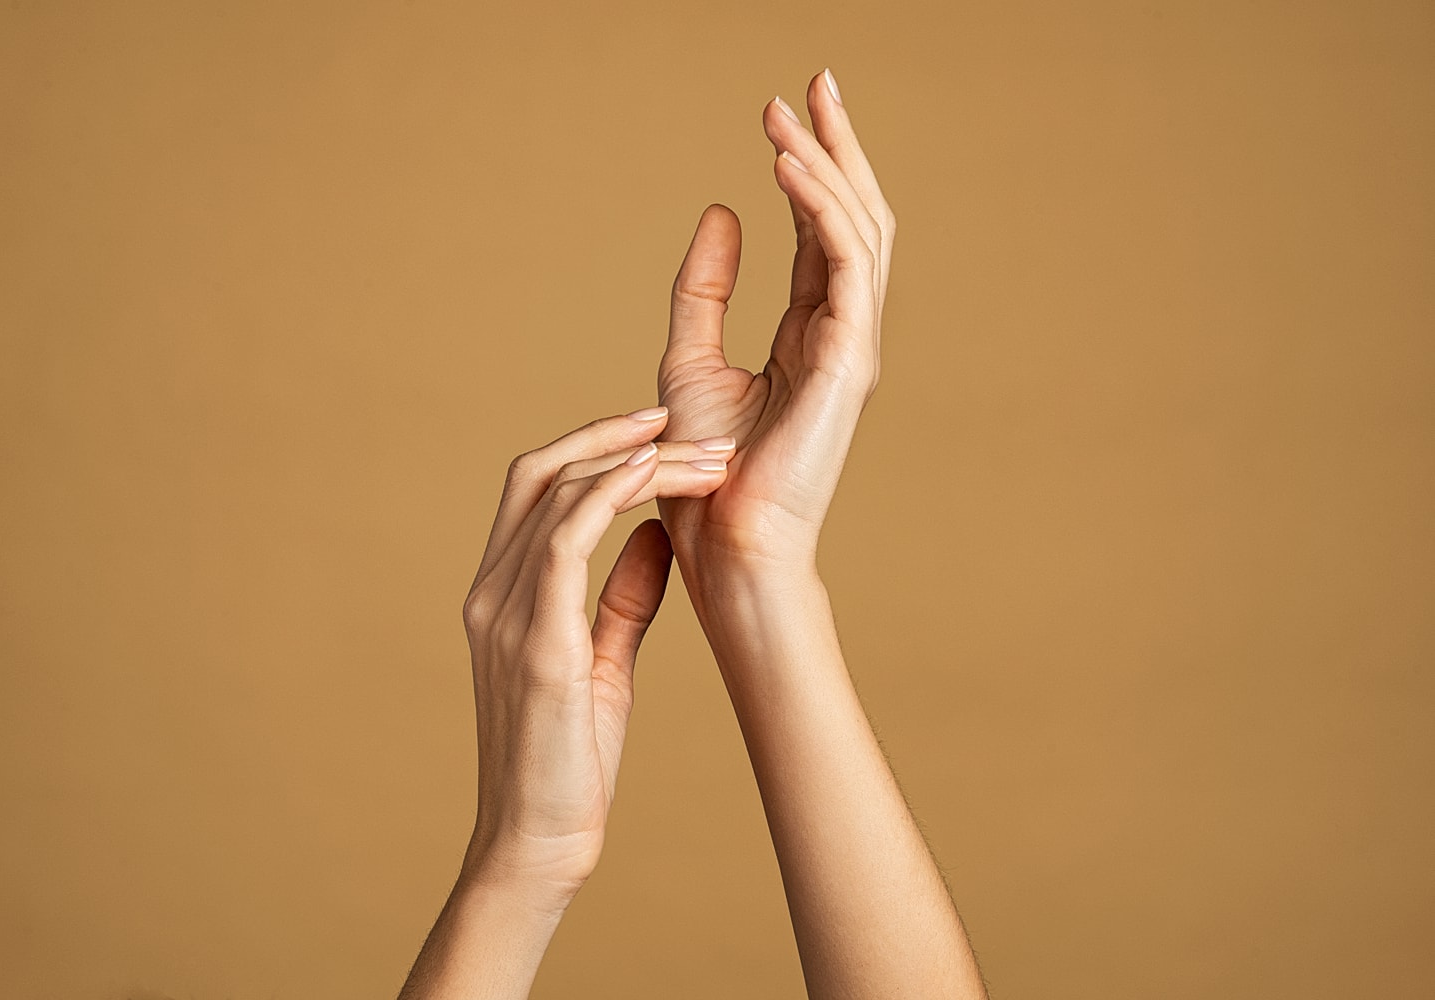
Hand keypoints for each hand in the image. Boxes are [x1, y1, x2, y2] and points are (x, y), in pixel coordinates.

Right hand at [457, 408, 734, 904]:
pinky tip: (658, 483)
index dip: (589, 446)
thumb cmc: (569, 761)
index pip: (533, 488)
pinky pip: (566, 542)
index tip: (654, 432)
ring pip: (558, 495)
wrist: (538, 844)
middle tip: (676, 419)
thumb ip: (622, 596)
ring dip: (634, 462)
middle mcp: (492, 592)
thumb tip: (658, 535)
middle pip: (537, 471)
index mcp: (501, 594)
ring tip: (702, 455)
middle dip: (608, 433)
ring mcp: (505, 614)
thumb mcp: (602, 661)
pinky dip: (610, 498)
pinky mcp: (536, 644)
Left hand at [656, 69, 894, 574]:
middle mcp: (841, 333)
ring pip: (861, 232)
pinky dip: (822, 208)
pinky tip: (787, 164)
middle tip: (813, 82)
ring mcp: (853, 346)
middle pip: (855, 219)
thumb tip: (719, 212)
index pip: (821, 232)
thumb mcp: (690, 358)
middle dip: (838, 147)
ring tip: (790, 110)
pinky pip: (845, 264)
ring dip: (829, 164)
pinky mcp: (850, 360)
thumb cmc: (704, 473)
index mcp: (810, 333)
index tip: (780, 109)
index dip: (807, 167)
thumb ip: (705, 289)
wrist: (724, 546)